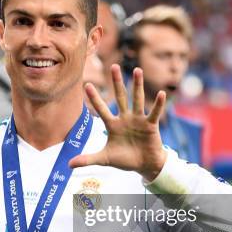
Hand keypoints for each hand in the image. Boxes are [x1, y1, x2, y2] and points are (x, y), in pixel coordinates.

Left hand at [69, 65, 166, 180]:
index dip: (95, 98)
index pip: (101, 109)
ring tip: (137, 70)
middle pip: (120, 97)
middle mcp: (125, 118)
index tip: (87, 84)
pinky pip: (154, 113)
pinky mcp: (150, 125)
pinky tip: (162, 94)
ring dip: (137, 85)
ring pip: (137, 99)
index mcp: (112, 125)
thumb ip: (87, 159)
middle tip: (113, 66)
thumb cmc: (124, 160)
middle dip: (116, 83)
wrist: (144, 166)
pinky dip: (158, 104)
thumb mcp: (104, 159)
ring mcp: (138, 120)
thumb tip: (69, 165)